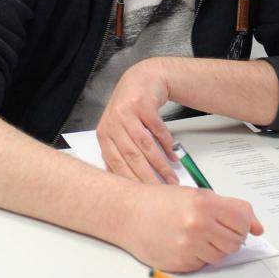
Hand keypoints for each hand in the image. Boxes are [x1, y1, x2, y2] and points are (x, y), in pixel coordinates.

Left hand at [97, 59, 179, 183]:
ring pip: (145, 145)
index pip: (115, 164)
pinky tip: (174, 155)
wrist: (142, 79)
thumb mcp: (119, 130)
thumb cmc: (130, 108)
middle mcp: (113, 123)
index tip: (143, 198)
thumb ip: (120, 153)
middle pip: (131, 157)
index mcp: (104, 135)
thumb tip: (127, 184)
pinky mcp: (143, 104)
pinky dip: (167, 144)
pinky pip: (157, 129)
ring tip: (171, 177)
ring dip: (160, 164)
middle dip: (148, 178)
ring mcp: (127, 112)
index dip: (130, 182)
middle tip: (161, 192)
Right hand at [120, 182, 263, 272]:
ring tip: (197, 235)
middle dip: (230, 237)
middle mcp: (198, 225)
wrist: (128, 213)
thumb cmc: (160, 202)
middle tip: (215, 229)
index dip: (244, 223)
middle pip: (236, 242)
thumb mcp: (197, 195)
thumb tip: (257, 228)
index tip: (239, 224)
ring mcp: (189, 247)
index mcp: (204, 204)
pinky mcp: (181, 263)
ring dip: (215, 248)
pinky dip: (200, 257)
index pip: (243, 220)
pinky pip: (204, 264)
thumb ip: (229, 208)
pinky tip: (185, 244)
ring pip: (222, 255)